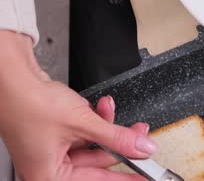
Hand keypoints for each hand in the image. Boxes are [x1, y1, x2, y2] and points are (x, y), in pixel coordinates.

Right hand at [0, 30, 155, 179]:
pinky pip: (84, 132)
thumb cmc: (29, 103)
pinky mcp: (55, 133)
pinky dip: (95, 119)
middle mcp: (48, 167)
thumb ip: (117, 137)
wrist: (12, 77)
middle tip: (139, 134)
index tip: (144, 177)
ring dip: (107, 126)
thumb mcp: (83, 123)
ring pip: (93, 144)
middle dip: (119, 143)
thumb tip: (141, 148)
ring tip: (112, 110)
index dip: (124, 178)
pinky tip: (100, 107)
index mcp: (49, 176)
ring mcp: (51, 149)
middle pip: (97, 162)